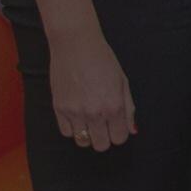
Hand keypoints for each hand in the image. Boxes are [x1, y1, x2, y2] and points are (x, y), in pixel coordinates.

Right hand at [48, 33, 136, 151]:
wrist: (76, 45)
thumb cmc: (102, 60)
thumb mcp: (123, 82)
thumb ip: (128, 108)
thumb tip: (132, 129)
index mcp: (114, 106)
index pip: (120, 138)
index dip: (120, 133)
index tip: (117, 126)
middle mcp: (94, 112)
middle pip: (101, 145)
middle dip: (105, 137)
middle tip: (104, 124)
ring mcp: (75, 111)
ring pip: (82, 141)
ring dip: (88, 134)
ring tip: (90, 119)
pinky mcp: (59, 108)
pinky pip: (66, 132)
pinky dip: (73, 128)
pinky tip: (78, 116)